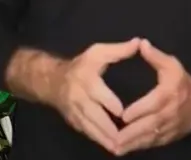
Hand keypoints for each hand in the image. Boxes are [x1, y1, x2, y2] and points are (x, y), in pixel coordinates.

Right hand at [49, 39, 140, 154]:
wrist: (52, 81)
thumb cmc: (80, 66)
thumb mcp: (97, 53)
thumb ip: (118, 50)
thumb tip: (139, 43)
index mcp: (86, 80)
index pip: (98, 93)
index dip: (110, 103)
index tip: (122, 113)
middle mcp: (79, 97)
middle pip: (94, 115)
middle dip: (108, 129)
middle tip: (124, 139)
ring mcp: (75, 111)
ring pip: (90, 128)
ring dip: (104, 139)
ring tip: (119, 148)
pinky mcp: (74, 121)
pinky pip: (87, 132)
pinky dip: (98, 140)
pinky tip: (111, 147)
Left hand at [116, 40, 190, 153]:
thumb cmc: (183, 82)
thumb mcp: (172, 65)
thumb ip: (155, 56)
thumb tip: (140, 43)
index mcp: (169, 94)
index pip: (153, 104)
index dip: (139, 110)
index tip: (124, 116)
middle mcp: (170, 113)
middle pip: (150, 125)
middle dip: (131, 133)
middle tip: (113, 139)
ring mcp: (170, 127)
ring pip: (150, 138)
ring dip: (133, 144)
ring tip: (115, 148)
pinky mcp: (169, 136)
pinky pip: (153, 143)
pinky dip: (140, 147)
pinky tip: (126, 149)